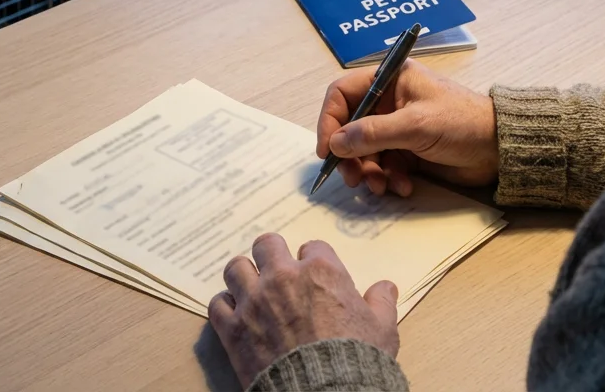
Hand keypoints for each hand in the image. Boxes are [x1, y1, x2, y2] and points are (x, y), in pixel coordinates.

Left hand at [209, 234, 399, 387]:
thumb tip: (387, 287)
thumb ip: (382, 303)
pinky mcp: (233, 328)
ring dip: (244, 276)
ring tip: (251, 286)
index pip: (313, 247)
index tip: (314, 274)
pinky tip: (235, 313)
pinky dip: (226, 306)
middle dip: (272, 255)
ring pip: (236, 268)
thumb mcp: (382, 330)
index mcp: (321, 272)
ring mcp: (254, 301)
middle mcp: (283, 278)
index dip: (313, 260)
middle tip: (276, 270)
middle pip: (267, 245)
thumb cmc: (356, 360)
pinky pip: (218, 303)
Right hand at [317, 60, 497, 195]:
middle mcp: (388, 101)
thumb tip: (335, 144)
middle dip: (349, 155)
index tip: (327, 150)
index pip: (343, 94)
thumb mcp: (415, 125)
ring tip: (380, 186)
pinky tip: (403, 185)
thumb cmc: (462, 123)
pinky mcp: (406, 151)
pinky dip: (388, 178)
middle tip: (352, 178)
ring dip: (368, 172)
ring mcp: (397, 128)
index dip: (330, 121)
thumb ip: (373, 133)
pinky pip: (383, 166)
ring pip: (364, 152)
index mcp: (389, 80)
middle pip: (349, 127)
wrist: (499, 150)